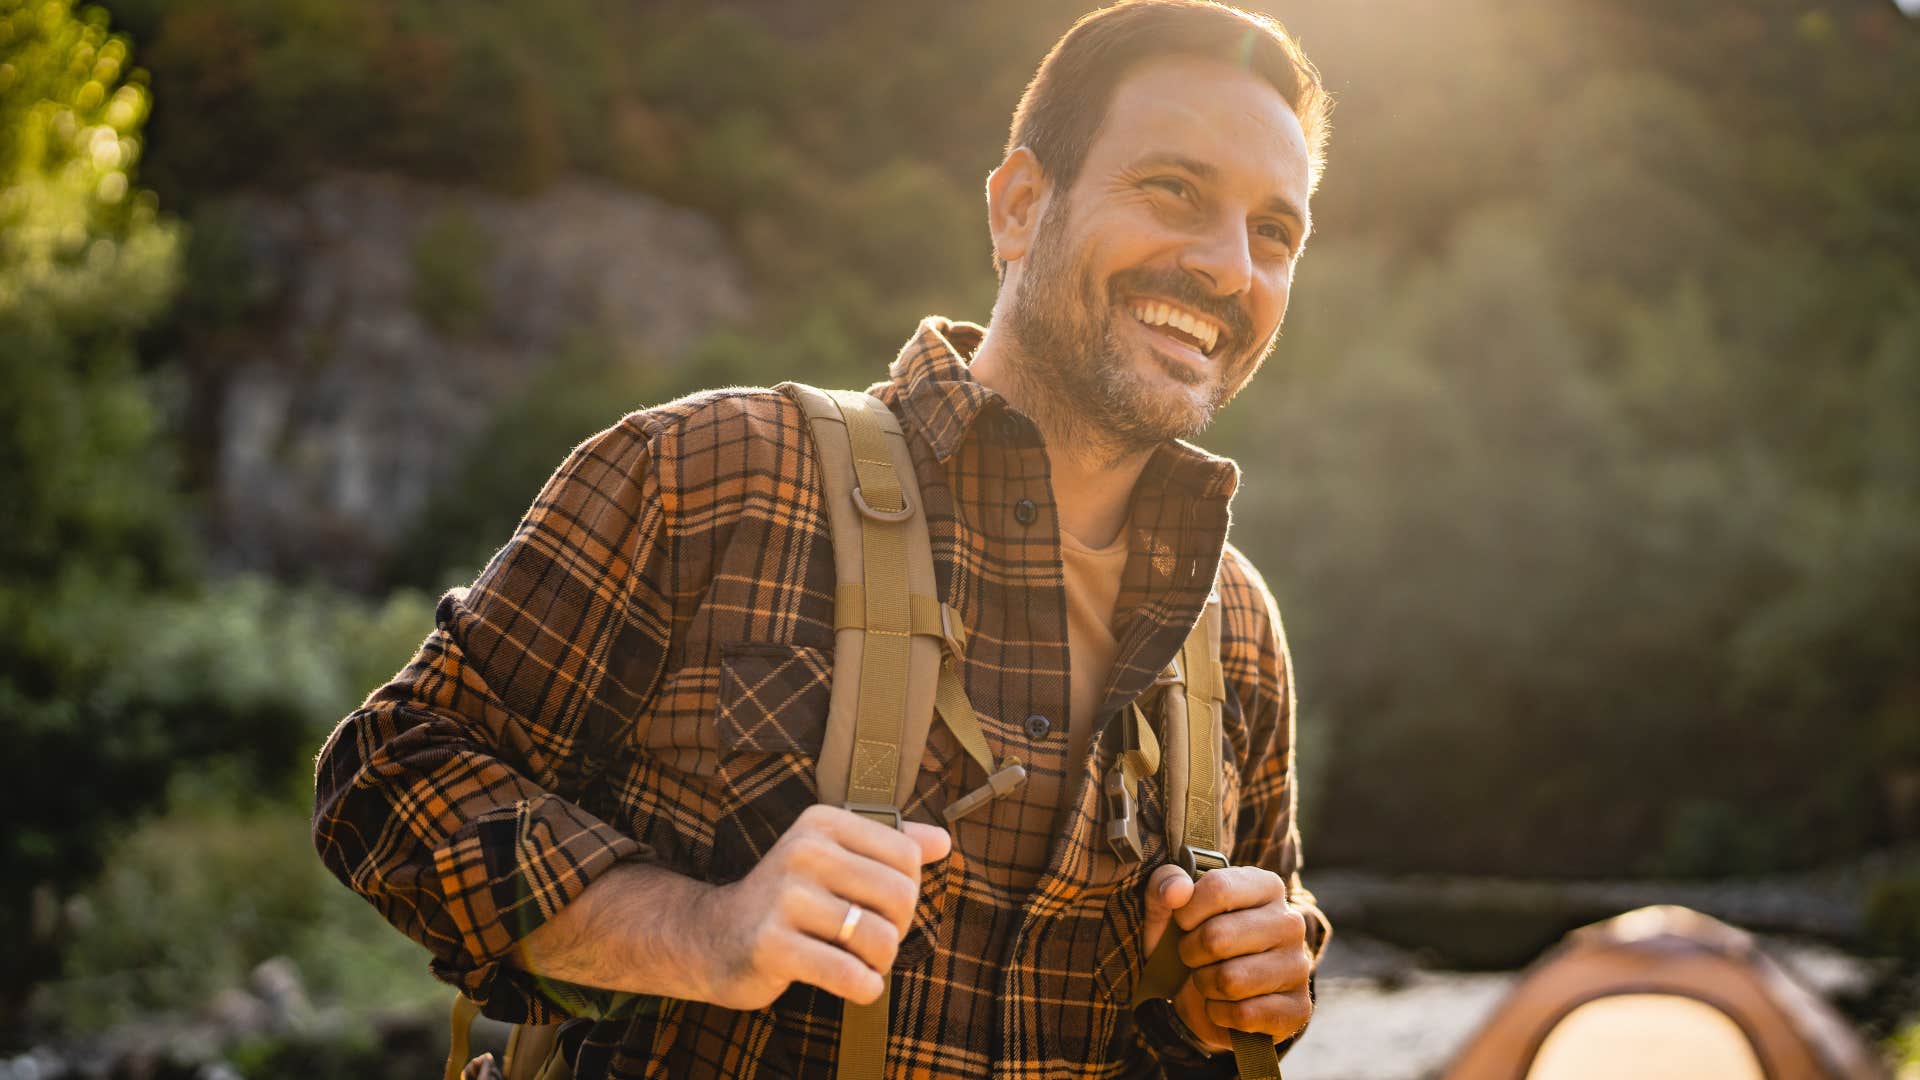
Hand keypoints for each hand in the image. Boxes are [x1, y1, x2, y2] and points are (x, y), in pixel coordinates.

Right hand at [697, 805, 950, 1010]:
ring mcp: (785, 898)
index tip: (881, 906)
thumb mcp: (832, 858)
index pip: (907, 856)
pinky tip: (856, 984)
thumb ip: (889, 846)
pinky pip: (848, 974)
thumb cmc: (788, 899)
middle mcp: (803, 851)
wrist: (714, 936)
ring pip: (879, 938)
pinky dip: (864, 987)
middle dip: (898, 930)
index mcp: (823, 823)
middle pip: (900, 896)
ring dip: (880, 963)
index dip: (908, 890)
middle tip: (873, 941)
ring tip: (861, 962)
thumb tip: (944, 840)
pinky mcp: (773, 945)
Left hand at [1141, 863, 1312, 1050]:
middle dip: (1191, 954)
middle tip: (1196, 956)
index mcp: (1266, 886)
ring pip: (1230, 981)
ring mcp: (1299, 966)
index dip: (1186, 912)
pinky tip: (1226, 1005)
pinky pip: (1244, 1015)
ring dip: (1205, 985)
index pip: (1218, 888)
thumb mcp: (1170, 908)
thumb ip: (1165, 883)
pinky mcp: (1298, 1007)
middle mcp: (1290, 922)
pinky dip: (1221, 1014)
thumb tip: (1177, 889)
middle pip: (1217, 938)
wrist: (1206, 997)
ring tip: (1211, 978)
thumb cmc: (1192, 942)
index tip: (1184, 923)